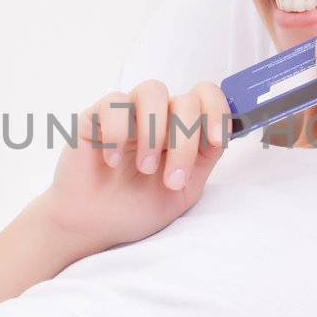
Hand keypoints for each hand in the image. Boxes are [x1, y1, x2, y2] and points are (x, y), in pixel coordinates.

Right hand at [38, 79, 231, 254]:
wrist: (92, 226)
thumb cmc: (135, 208)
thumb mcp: (183, 191)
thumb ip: (204, 161)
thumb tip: (224, 132)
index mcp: (181, 131)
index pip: (206, 98)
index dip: (217, 112)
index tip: (217, 140)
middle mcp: (158, 116)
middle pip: (185, 101)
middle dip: (185, 143)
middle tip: (171, 180)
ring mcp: (128, 114)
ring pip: (153, 90)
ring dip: (154, 132)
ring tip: (144, 168)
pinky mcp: (96, 116)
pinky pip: (114, 104)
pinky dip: (117, 133)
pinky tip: (111, 161)